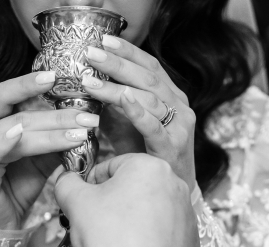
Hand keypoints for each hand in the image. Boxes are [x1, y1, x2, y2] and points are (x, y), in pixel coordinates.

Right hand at [0, 71, 99, 230]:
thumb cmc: (18, 185)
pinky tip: (18, 134)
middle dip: (59, 117)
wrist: (2, 222)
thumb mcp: (40, 158)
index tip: (55, 76)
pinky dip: (3, 144)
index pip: (7, 95)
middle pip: (21, 116)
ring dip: (49, 134)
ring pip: (15, 135)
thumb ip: (53, 140)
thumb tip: (84, 123)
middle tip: (89, 117)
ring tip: (80, 133)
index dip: (28, 83)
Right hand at [54, 154, 199, 246]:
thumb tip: (66, 179)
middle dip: (110, 202)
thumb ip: (66, 183)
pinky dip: (146, 236)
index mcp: (149, 166)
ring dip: (127, 218)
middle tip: (95, 223)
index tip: (82, 202)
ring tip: (114, 240)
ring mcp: (186, 212)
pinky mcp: (191, 238)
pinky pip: (161, 229)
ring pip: (146, 208)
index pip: (110, 165)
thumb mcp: (76, 204)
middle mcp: (175, 183)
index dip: (90, 184)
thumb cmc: (109, 239)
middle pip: (130, 187)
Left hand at [82, 36, 195, 191]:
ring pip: (148, 98)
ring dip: (117, 87)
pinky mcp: (172, 146)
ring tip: (90, 81)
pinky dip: (137, 112)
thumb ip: (116, 104)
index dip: (128, 52)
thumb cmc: (148, 152)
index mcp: (171, 96)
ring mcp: (179, 125)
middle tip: (91, 54)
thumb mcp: (130, 123)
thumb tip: (90, 85)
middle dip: (118, 64)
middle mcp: (179, 106)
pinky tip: (122, 100)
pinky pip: (154, 126)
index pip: (150, 67)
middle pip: (148, 78)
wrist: (172, 184)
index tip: (104, 41)